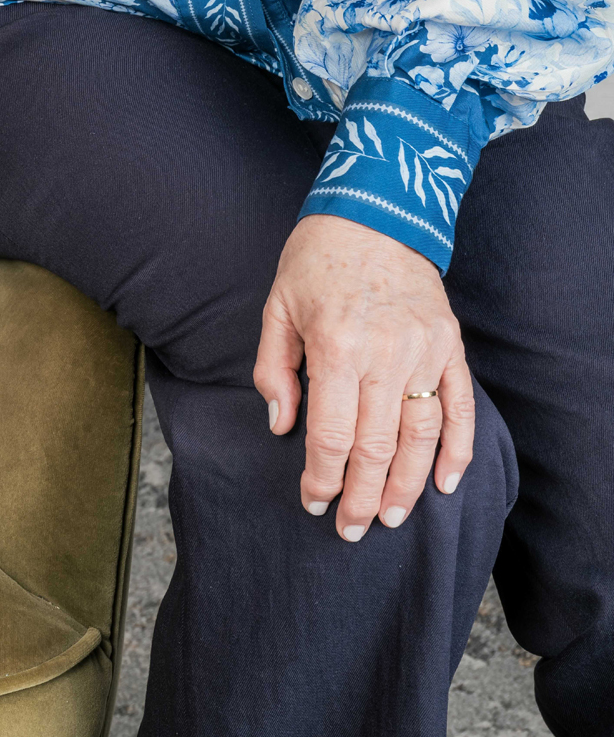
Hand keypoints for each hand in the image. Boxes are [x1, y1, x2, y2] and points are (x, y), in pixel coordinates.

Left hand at [254, 213, 473, 539]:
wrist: (375, 209)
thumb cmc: (317, 258)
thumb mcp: (278, 305)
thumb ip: (275, 369)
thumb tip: (280, 425)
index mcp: (336, 346)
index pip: (330, 435)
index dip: (321, 478)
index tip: (313, 503)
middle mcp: (384, 354)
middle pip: (376, 447)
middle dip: (361, 496)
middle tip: (350, 528)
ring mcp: (424, 350)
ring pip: (421, 436)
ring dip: (408, 486)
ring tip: (391, 517)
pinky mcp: (450, 344)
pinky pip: (460, 407)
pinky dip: (457, 450)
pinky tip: (446, 484)